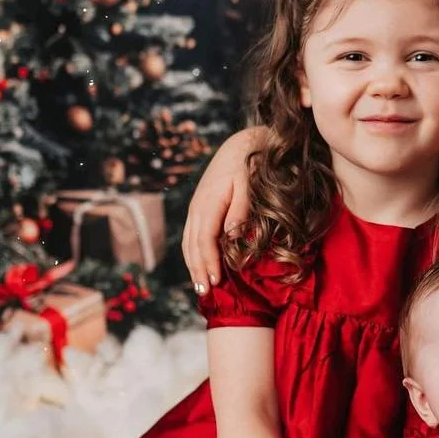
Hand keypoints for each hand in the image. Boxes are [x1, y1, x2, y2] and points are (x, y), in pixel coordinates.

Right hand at [182, 126, 264, 292]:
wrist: (241, 144)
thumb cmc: (249, 164)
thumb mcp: (248, 185)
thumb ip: (240, 209)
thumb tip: (231, 235)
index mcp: (209, 203)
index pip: (205, 240)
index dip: (209, 262)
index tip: (215, 281)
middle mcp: (197, 207)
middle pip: (193, 245)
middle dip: (198, 269)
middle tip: (204, 293)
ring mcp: (195, 207)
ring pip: (189, 241)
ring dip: (193, 265)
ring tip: (199, 286)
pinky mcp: (199, 207)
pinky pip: (191, 235)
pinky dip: (193, 253)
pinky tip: (199, 265)